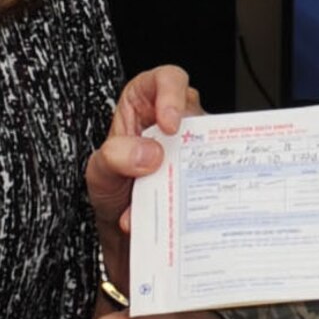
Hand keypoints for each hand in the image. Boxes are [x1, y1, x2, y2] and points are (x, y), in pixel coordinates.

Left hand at [86, 66, 201, 289]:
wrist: (124, 239)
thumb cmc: (112, 194)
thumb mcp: (100, 174)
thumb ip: (114, 157)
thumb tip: (149, 153)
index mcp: (144, 108)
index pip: (164, 80)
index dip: (172, 93)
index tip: (169, 124)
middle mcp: (174, 127)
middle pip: (198, 115)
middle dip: (189, 143)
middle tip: (171, 170)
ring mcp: (194, 154)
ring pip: (213, 150)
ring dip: (191, 180)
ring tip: (164, 203)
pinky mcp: (207, 182)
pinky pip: (218, 183)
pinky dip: (200, 204)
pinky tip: (180, 219)